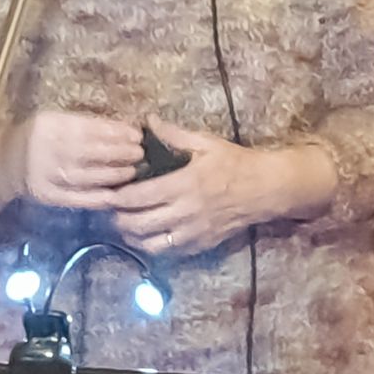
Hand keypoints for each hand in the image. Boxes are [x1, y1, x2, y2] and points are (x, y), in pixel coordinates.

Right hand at [18, 111, 142, 209]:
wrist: (6, 162)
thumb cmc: (41, 137)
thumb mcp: (56, 121)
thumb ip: (84, 124)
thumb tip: (124, 130)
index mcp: (48, 125)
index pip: (87, 128)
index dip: (114, 132)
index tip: (136, 133)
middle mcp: (45, 149)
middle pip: (88, 152)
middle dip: (118, 152)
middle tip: (139, 153)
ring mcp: (45, 175)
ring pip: (85, 176)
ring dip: (113, 174)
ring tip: (133, 170)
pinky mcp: (47, 196)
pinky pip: (77, 198)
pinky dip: (99, 197)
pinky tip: (116, 194)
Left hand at [109, 117, 336, 256]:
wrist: (267, 189)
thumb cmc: (235, 162)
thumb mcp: (206, 142)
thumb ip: (173, 134)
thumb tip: (147, 121)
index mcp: (184, 184)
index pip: (139, 197)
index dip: (117, 198)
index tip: (106, 192)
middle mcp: (186, 212)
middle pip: (140, 225)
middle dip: (118, 219)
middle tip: (109, 209)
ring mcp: (194, 232)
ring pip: (151, 244)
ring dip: (132, 236)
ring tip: (122, 225)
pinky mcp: (201, 245)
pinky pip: (169, 252)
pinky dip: (152, 246)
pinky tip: (145, 236)